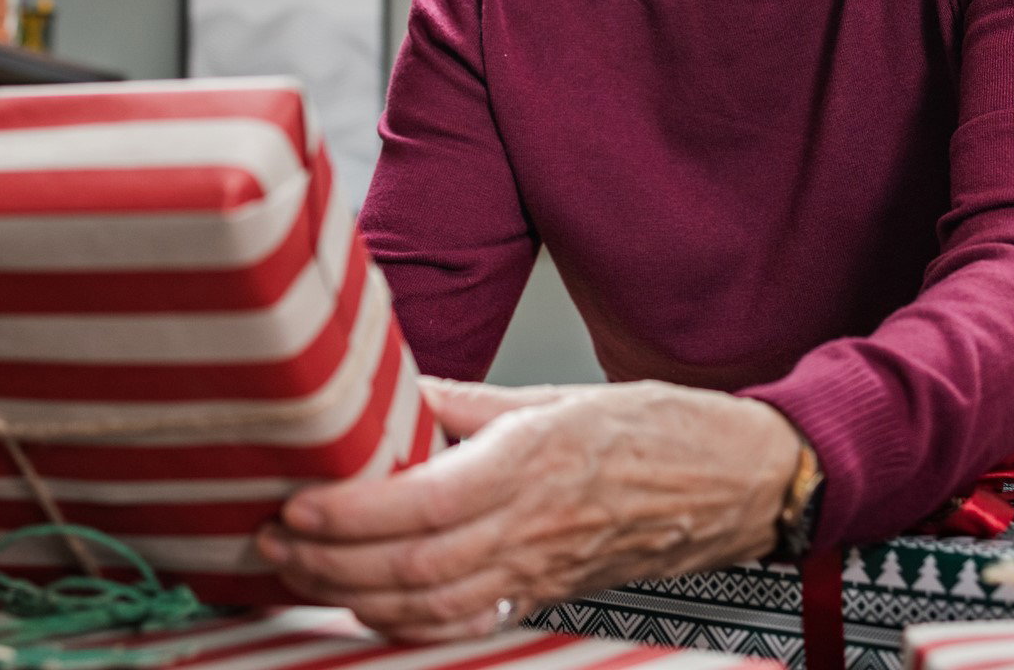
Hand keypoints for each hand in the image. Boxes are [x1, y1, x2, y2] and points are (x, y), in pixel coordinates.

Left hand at [254, 376, 802, 642]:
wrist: (740, 481)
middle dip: (331, 564)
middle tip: (273, 543)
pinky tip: (365, 607)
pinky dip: (406, 624)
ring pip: (433, 606)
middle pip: (415, 567)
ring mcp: (543, 571)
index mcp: (537, 461)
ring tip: (300, 573)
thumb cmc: (662, 433)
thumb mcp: (557, 393)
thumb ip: (466, 401)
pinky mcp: (548, 595)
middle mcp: (537, 525)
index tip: (299, 503)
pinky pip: (467, 623)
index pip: (426, 503)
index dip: (352, 514)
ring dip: (354, 599)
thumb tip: (391, 388)